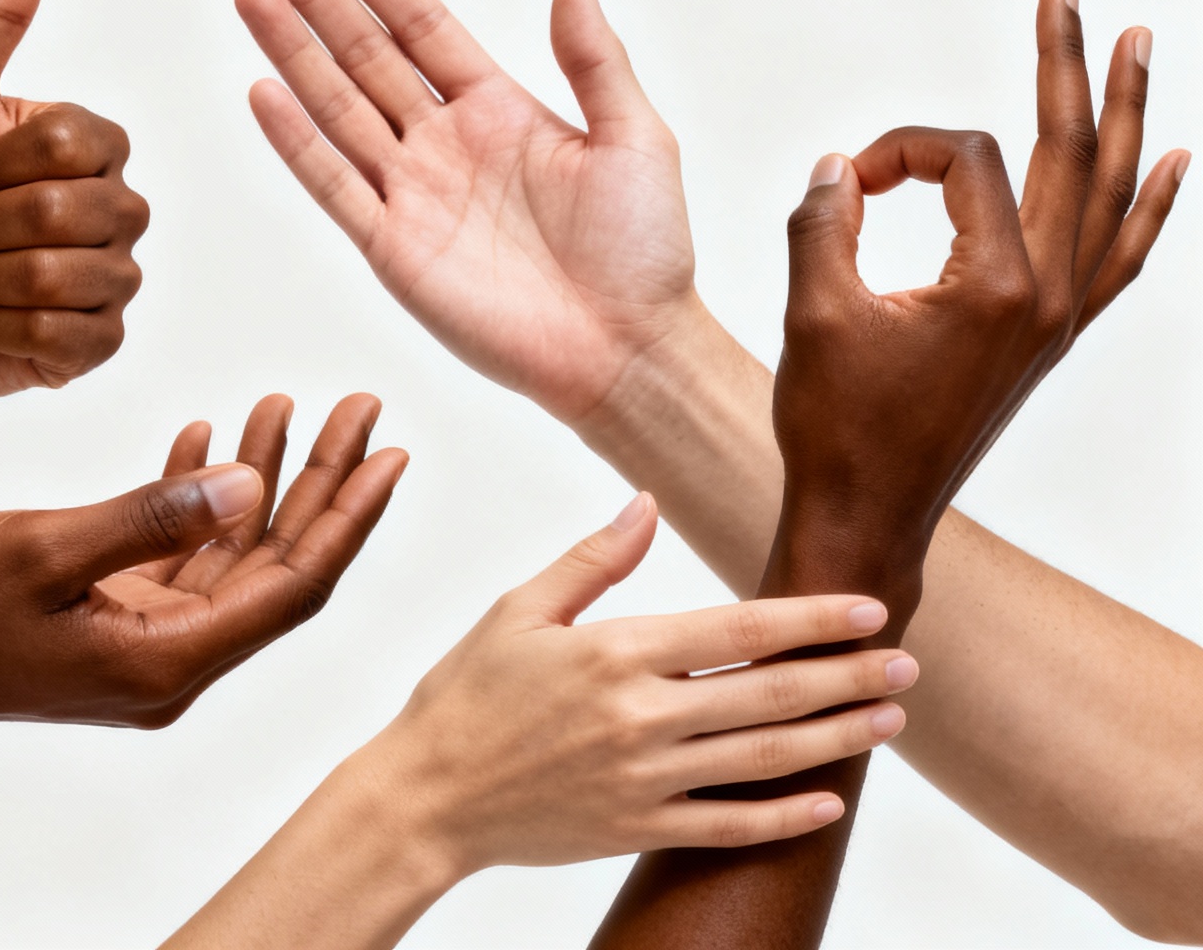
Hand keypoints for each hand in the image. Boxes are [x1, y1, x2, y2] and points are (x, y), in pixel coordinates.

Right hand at [0, 395, 406, 728]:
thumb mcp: (45, 551)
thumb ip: (150, 519)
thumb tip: (251, 489)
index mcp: (169, 660)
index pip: (291, 586)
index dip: (346, 517)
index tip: (390, 451)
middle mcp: (168, 662)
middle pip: (272, 566)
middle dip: (320, 485)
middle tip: (359, 408)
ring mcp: (137, 644)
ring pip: (227, 555)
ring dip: (259, 482)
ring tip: (287, 403)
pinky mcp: (104, 622)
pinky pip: (174, 557)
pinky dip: (193, 498)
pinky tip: (206, 437)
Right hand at [158, 498, 909, 949]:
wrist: (425, 795)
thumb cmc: (465, 695)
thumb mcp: (518, 610)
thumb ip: (593, 560)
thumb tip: (645, 503)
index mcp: (614, 652)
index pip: (739, 630)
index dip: (814, 618)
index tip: (869, 608)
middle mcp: (640, 717)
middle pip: (770, 694)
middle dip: (848, 677)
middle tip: (907, 665)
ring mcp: (643, 780)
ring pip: (764, 758)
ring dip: (836, 738)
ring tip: (888, 721)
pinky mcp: (636, 829)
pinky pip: (729, 827)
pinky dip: (785, 817)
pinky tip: (829, 801)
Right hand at [235, 0, 693, 419]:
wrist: (627, 349)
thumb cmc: (645, 251)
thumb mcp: (634, 137)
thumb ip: (594, 61)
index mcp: (499, 111)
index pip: (421, 28)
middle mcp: (445, 146)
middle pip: (364, 55)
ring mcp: (413, 196)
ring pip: (337, 108)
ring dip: (292, 51)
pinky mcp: (395, 251)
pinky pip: (335, 186)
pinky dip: (297, 141)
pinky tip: (263, 92)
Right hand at [776, 0, 1183, 576]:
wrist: (868, 513)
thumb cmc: (837, 427)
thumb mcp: (813, 315)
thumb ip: (824, 224)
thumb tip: (841, 169)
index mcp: (995, 284)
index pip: (961, 158)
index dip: (898, 148)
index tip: (845, 184)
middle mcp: (1047, 295)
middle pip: (1070, 149)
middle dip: (1067, 63)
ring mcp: (1060, 318)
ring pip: (1109, 192)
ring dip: (1123, 113)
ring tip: (1136, 44)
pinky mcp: (1050, 338)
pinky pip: (1121, 256)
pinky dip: (1150, 205)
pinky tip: (1173, 163)